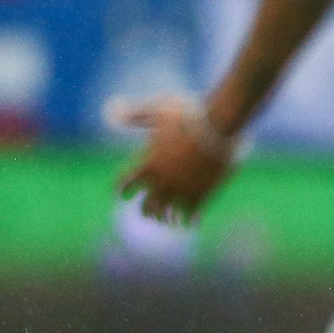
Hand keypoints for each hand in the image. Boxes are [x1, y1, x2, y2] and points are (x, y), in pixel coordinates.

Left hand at [113, 94, 242, 222]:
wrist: (219, 126)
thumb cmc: (189, 116)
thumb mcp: (159, 110)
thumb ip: (136, 114)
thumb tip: (114, 110)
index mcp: (148, 164)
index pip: (126, 184)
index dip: (123, 190)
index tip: (122, 195)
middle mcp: (161, 182)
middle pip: (146, 205)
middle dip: (146, 209)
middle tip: (147, 212)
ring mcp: (181, 191)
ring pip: (167, 214)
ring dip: (165, 217)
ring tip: (168, 220)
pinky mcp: (201, 195)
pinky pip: (190, 216)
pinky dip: (187, 220)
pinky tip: (189, 222)